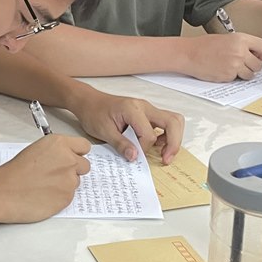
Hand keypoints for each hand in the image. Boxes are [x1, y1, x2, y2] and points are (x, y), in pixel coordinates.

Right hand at [0, 134, 90, 222]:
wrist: (3, 192)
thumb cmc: (14, 172)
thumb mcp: (36, 150)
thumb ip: (56, 152)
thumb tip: (65, 158)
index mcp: (59, 144)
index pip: (84, 146)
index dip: (77, 153)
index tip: (72, 156)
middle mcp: (69, 160)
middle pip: (84, 165)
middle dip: (74, 170)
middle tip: (56, 174)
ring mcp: (70, 180)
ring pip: (76, 182)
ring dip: (65, 184)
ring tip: (44, 186)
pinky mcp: (67, 198)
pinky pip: (69, 196)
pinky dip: (59, 197)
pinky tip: (43, 195)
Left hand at [70, 88, 185, 164]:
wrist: (88, 101)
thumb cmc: (93, 113)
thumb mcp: (103, 131)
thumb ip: (120, 144)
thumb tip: (135, 157)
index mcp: (133, 109)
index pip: (149, 134)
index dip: (144, 148)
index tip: (133, 155)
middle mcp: (144, 106)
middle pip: (173, 122)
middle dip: (174, 143)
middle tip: (166, 159)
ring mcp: (147, 109)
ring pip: (173, 121)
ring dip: (172, 138)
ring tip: (163, 153)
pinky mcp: (147, 114)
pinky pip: (165, 123)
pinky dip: (166, 135)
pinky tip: (156, 145)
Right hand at [178, 33, 261, 80]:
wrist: (188, 54)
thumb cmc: (205, 46)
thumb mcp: (227, 39)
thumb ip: (245, 45)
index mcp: (241, 39)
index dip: (260, 52)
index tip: (255, 54)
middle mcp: (240, 51)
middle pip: (259, 65)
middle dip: (251, 66)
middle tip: (239, 62)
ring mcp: (235, 65)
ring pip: (250, 75)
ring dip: (243, 73)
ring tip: (229, 67)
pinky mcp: (228, 76)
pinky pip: (237, 79)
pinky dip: (231, 77)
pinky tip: (221, 70)